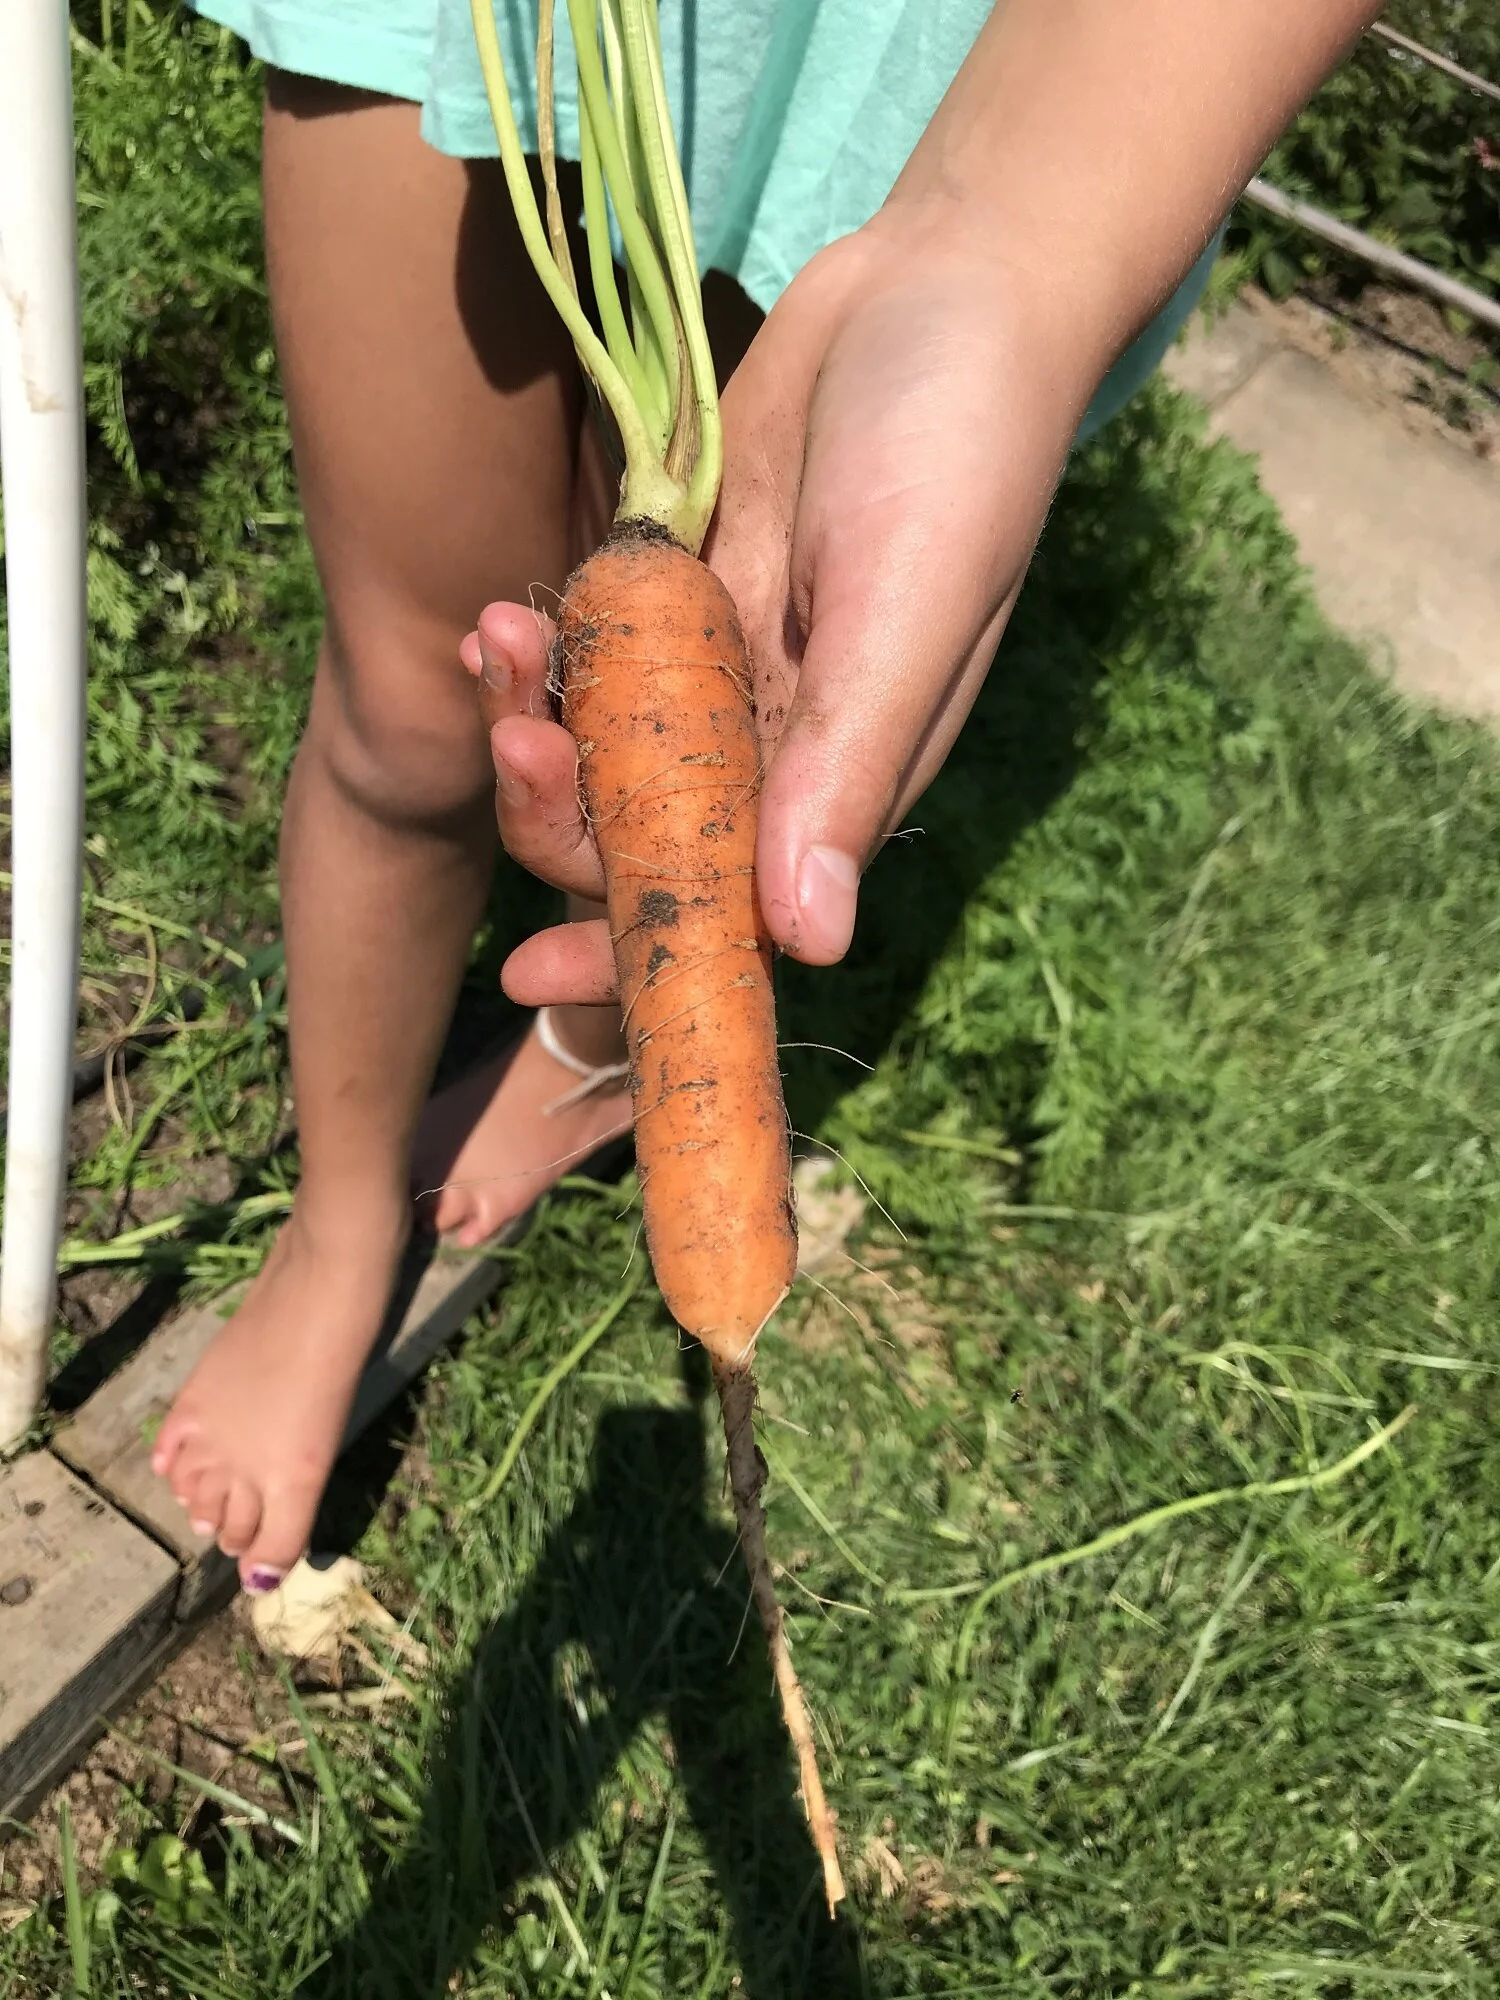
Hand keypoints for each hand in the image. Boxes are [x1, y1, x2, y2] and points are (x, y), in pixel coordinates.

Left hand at [466, 207, 1096, 1003]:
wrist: (939, 286)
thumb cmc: (958, 452)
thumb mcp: (909, 615)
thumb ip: (850, 773)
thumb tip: (810, 945)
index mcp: (840, 783)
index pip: (729, 910)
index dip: (632, 954)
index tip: (527, 978)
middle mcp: (774, 745)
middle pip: (634, 838)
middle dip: (557, 814)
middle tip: (518, 737)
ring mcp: (719, 669)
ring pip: (596, 751)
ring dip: (532, 721)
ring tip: (502, 639)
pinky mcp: (678, 590)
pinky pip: (588, 655)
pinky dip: (539, 651)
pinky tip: (507, 618)